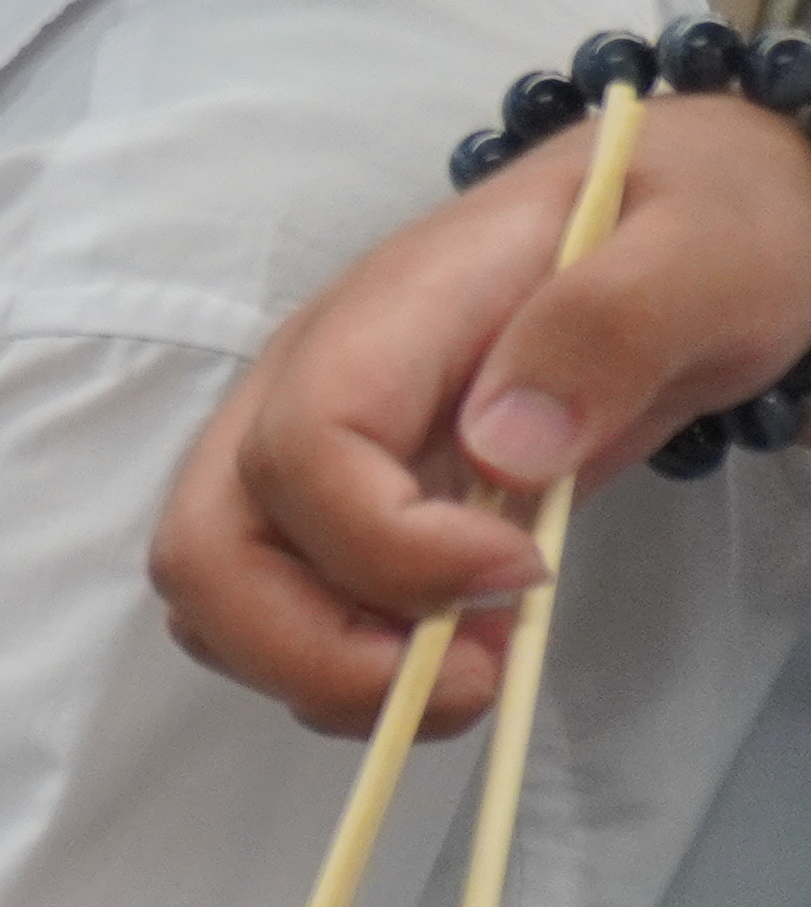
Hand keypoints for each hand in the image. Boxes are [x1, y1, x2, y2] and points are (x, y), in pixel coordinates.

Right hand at [153, 96, 810, 733]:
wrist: (672, 228)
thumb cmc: (690, 231)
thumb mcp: (701, 252)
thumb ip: (607, 327)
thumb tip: (504, 455)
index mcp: (388, 317)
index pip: (302, 449)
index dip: (392, 547)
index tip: (526, 573)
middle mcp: (307, 386)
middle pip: (206, 546)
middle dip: (313, 652)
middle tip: (470, 678)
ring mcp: (309, 452)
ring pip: (220, 598)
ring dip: (329, 677)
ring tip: (477, 675)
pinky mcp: (338, 509)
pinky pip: (280, 613)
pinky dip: (350, 673)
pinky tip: (463, 655)